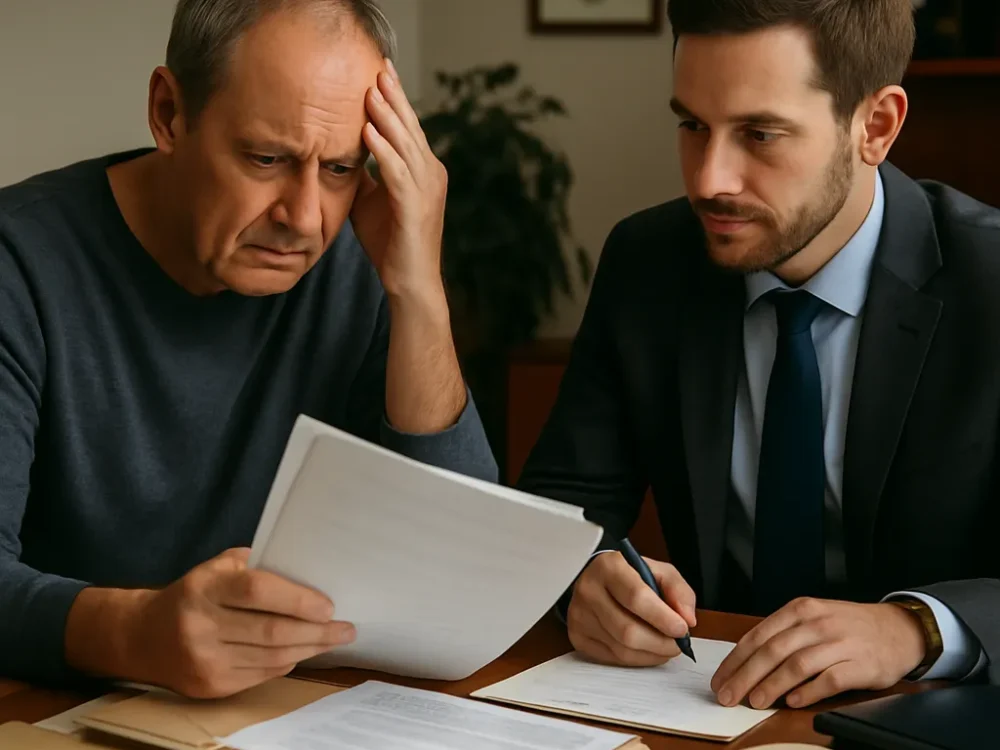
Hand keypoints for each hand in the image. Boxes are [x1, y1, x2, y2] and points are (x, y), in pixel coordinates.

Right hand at [124, 548, 355, 697]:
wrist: (141, 636)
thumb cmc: (194, 593)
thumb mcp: (217, 567)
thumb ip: (258, 565)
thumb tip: (310, 572)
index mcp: (205, 587)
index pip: (258, 591)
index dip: (297, 599)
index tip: (329, 605)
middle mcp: (201, 624)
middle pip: (271, 631)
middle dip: (317, 631)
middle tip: (346, 628)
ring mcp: (204, 659)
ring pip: (271, 657)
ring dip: (309, 648)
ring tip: (334, 639)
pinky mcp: (209, 685)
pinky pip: (261, 674)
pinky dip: (287, 661)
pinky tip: (302, 651)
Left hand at [351, 59, 446, 301]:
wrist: (410, 283)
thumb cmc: (391, 245)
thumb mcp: (372, 201)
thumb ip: (364, 175)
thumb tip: (343, 152)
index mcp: (423, 171)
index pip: (408, 128)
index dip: (395, 100)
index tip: (379, 72)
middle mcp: (431, 175)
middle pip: (410, 128)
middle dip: (394, 97)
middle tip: (379, 67)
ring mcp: (426, 190)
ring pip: (406, 145)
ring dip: (388, 117)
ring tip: (371, 91)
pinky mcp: (415, 207)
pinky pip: (398, 172)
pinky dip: (383, 150)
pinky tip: (368, 132)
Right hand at [567, 551, 696, 666]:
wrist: (596, 578)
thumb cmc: (630, 575)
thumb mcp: (659, 571)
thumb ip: (678, 591)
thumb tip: (687, 619)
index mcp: (609, 567)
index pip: (636, 597)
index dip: (663, 618)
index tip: (682, 628)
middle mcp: (589, 590)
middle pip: (628, 630)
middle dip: (660, 643)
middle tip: (678, 644)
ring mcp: (580, 615)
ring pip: (621, 649)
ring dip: (652, 654)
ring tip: (665, 646)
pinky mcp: (577, 636)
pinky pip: (613, 659)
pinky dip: (637, 659)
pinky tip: (647, 650)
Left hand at [711, 598, 925, 709]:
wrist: (898, 628)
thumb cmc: (847, 626)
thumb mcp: (813, 618)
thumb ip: (783, 635)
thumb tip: (746, 662)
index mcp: (800, 610)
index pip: (758, 636)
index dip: (735, 660)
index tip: (720, 679)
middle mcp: (817, 623)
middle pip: (772, 651)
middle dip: (745, 676)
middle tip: (727, 696)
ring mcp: (839, 642)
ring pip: (797, 665)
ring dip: (771, 686)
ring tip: (754, 702)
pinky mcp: (860, 664)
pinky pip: (829, 679)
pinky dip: (808, 691)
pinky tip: (793, 702)